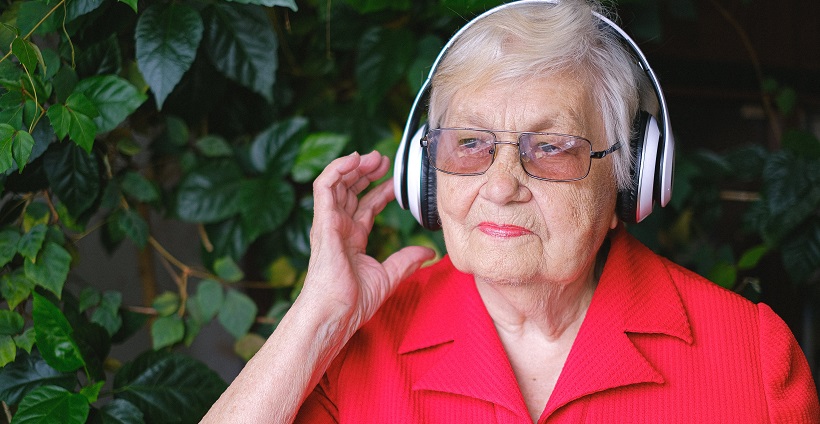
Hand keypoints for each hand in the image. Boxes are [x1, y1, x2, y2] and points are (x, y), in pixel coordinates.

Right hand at [300, 151, 434, 333]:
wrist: (335, 312)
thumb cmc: (352, 302)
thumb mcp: (389, 275)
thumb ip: (407, 260)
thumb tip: (429, 252)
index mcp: (351, 239)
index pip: (365, 206)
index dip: (380, 190)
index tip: (395, 181)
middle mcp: (339, 228)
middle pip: (350, 190)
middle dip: (367, 172)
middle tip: (385, 161)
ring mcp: (329, 223)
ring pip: (337, 183)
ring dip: (354, 166)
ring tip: (373, 157)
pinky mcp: (323, 221)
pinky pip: (324, 187)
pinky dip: (337, 169)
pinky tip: (354, 159)